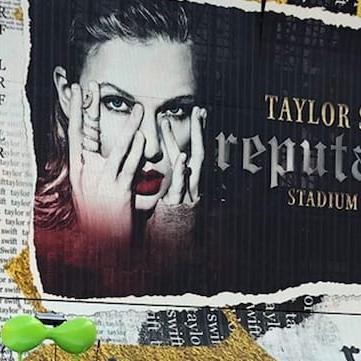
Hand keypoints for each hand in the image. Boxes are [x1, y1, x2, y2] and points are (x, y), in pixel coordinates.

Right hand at [69, 91, 143, 245]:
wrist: (102, 247)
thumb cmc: (99, 218)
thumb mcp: (89, 190)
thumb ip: (94, 167)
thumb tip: (95, 146)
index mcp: (77, 171)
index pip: (74, 134)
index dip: (75, 111)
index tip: (76, 90)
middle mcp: (86, 174)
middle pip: (87, 135)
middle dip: (90, 109)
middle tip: (92, 85)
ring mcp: (101, 183)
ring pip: (116, 149)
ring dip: (129, 127)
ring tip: (139, 108)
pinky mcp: (118, 192)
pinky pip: (129, 167)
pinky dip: (137, 152)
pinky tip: (143, 139)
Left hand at [150, 108, 206, 240]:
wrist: (170, 250)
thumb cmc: (167, 225)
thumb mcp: (168, 199)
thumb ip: (166, 182)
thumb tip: (160, 167)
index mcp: (185, 182)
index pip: (189, 151)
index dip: (194, 132)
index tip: (197, 111)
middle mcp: (190, 186)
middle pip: (197, 153)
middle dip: (199, 131)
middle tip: (200, 110)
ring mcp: (187, 195)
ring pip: (193, 165)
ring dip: (193, 142)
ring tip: (195, 125)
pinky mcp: (180, 205)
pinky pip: (183, 186)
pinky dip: (183, 172)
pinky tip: (183, 159)